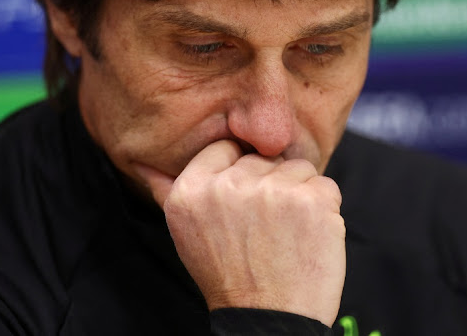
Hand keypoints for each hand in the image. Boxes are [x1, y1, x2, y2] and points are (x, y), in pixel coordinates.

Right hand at [134, 140, 345, 326]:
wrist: (268, 322)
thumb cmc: (229, 277)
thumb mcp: (185, 234)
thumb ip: (167, 191)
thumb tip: (140, 162)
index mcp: (191, 190)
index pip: (226, 148)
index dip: (240, 175)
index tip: (244, 206)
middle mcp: (228, 186)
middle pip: (264, 158)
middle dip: (271, 187)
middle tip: (265, 231)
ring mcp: (272, 192)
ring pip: (298, 168)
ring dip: (300, 196)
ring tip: (286, 235)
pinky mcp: (312, 201)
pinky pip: (326, 185)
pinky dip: (324, 210)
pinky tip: (308, 238)